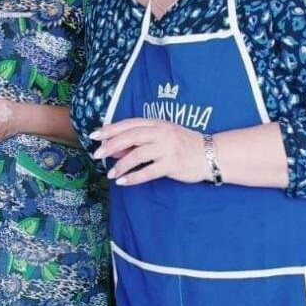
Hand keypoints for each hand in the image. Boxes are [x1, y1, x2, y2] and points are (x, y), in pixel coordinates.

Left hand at [91, 118, 209, 185]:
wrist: (211, 154)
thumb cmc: (182, 145)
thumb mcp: (160, 137)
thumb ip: (137, 141)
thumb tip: (113, 149)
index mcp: (156, 124)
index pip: (129, 124)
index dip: (110, 129)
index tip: (94, 136)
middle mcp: (161, 134)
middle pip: (130, 137)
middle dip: (110, 145)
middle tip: (97, 155)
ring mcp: (167, 149)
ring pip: (137, 155)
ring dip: (121, 165)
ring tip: (110, 174)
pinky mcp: (172, 164)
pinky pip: (148, 172)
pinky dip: (133, 177)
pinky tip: (123, 182)